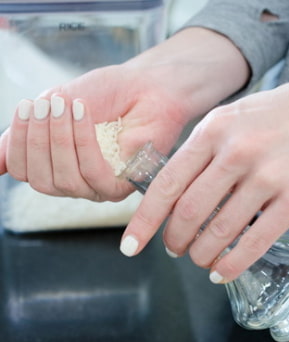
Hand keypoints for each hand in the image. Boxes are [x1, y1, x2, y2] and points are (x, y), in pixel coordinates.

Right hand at [0, 27, 248, 201]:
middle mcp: (75, 181)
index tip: (26, 107)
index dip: (19, 142)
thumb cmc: (107, 94)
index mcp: (54, 164)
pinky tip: (84, 116)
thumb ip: (25, 132)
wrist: (147, 86)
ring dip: (60, 140)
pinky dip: (84, 144)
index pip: (23, 170)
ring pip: (65, 180)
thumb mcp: (54, 105)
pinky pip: (94, 176)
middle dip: (39, 139)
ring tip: (66, 106)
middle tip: (47, 105)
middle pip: (40, 180)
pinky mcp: (123, 185)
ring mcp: (99, 187)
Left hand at [121, 77, 288, 283]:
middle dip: (174, 241)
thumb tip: (174, 194)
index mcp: (215, 129)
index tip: (131, 244)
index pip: (167, 184)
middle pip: (189, 212)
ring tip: (201, 261)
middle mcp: (238, 152)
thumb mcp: (235, 116)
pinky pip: (256, 242)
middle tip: (174, 251)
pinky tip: (224, 271)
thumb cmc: (282, 116)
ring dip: (202, 255)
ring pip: (220, 231)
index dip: (144, 221)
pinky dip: (234, 263)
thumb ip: (205, 150)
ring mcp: (270, 176)